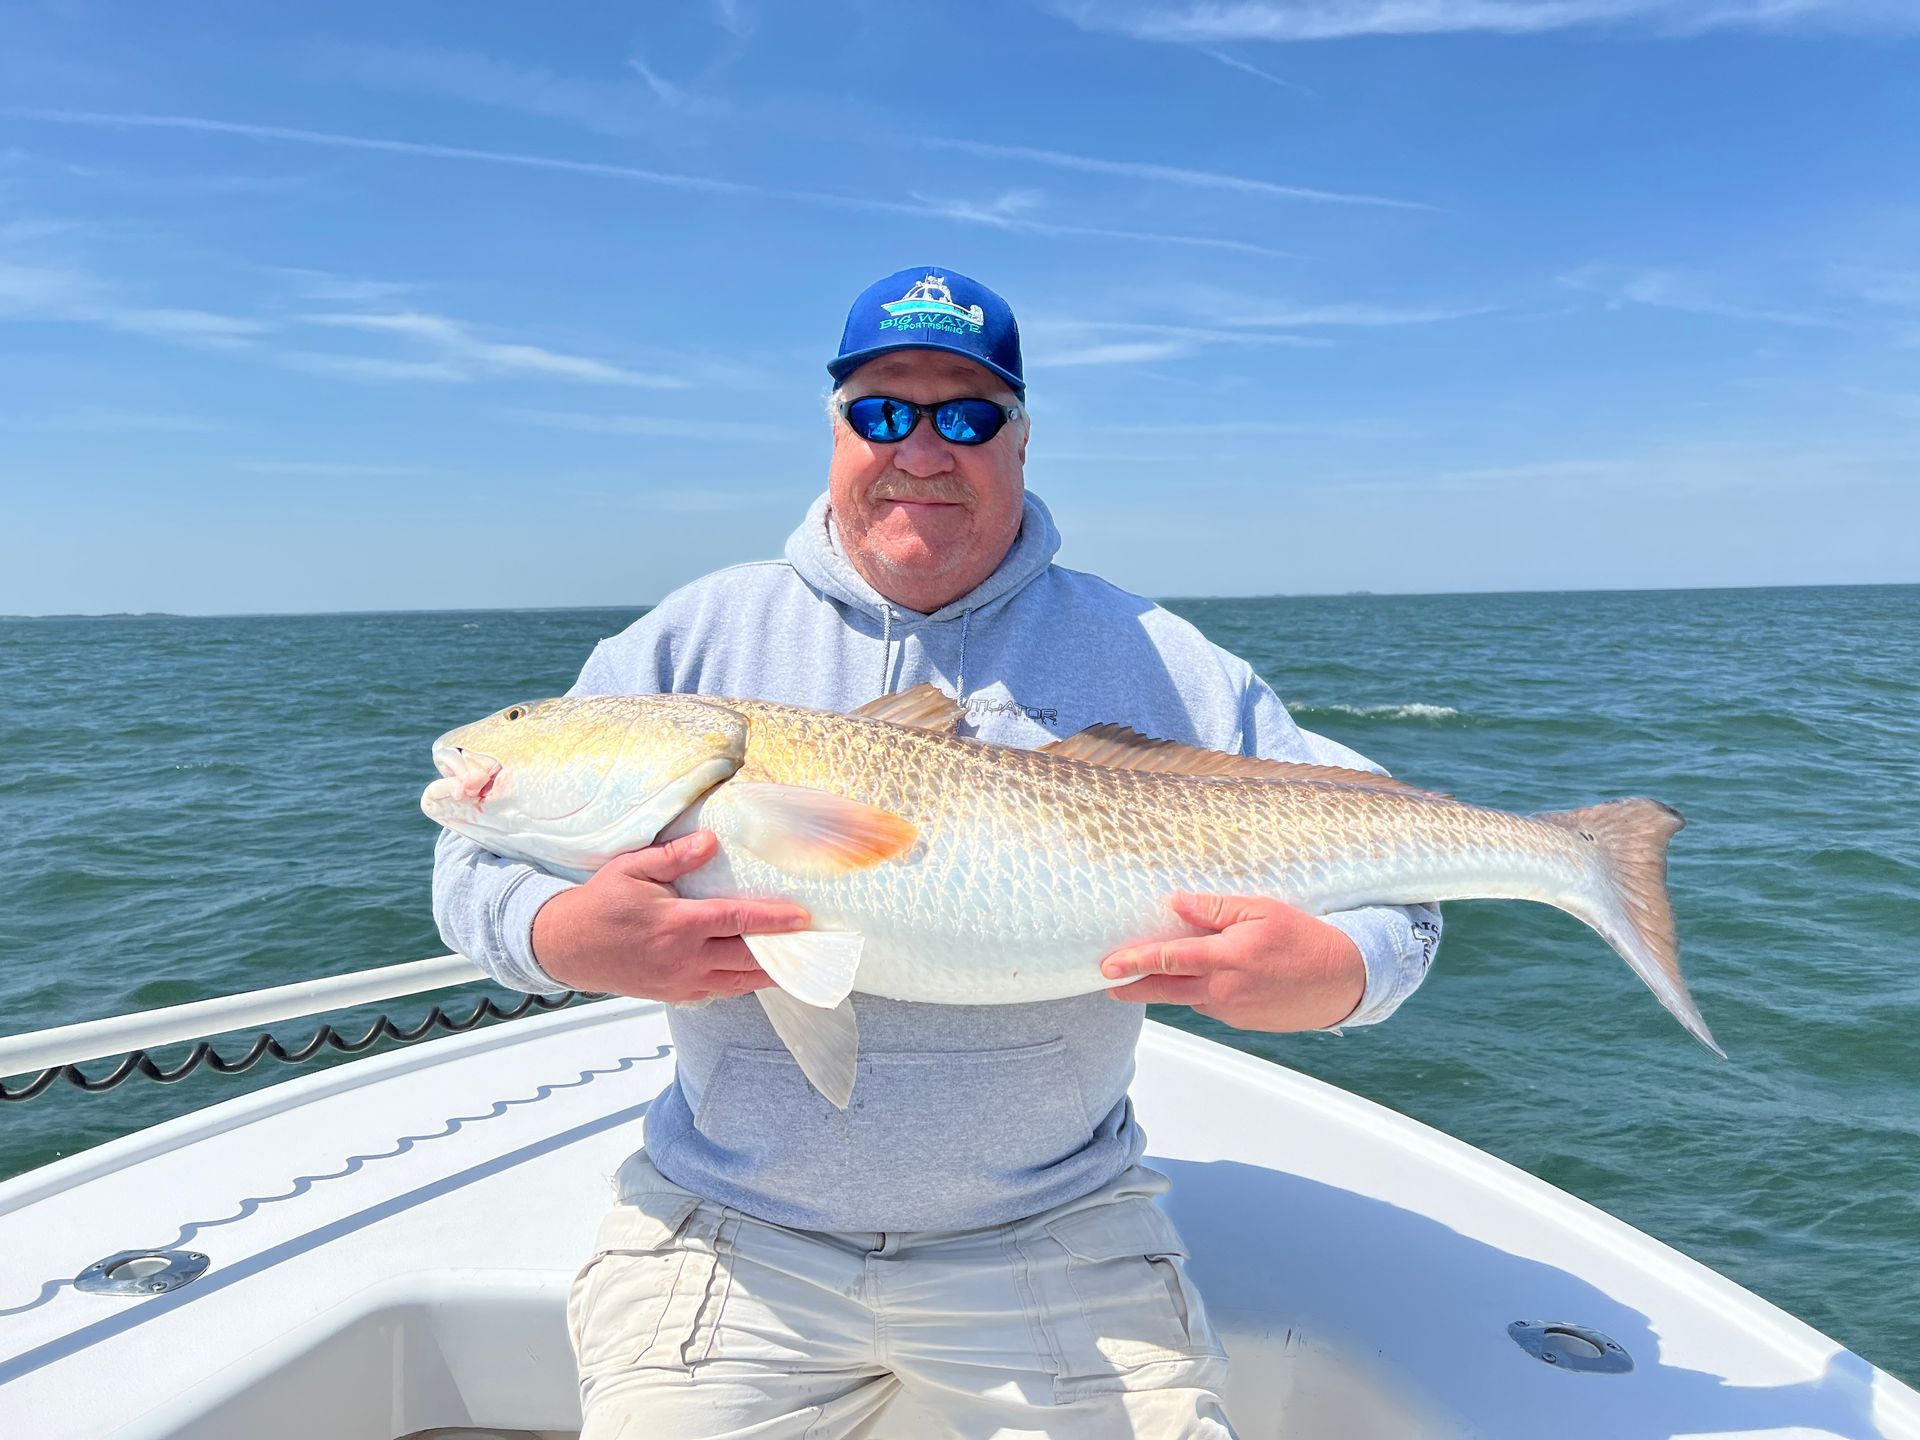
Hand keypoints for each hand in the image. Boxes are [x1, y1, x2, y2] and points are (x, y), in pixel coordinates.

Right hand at [530, 830, 809, 1002]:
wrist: (565, 947)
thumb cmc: (598, 904)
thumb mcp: (630, 869)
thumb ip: (673, 856)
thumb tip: (711, 841)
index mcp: (676, 924)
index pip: (737, 920)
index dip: (774, 920)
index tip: (803, 916)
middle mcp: (683, 958)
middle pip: (747, 958)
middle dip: (785, 952)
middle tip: (818, 944)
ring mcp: (680, 982)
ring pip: (738, 982)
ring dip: (771, 973)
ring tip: (802, 963)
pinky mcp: (674, 995)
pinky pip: (719, 992)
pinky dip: (744, 983)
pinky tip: (760, 973)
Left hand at [1101, 893, 1365, 1032]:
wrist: (1343, 981)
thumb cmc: (1304, 938)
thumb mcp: (1262, 910)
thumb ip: (1215, 909)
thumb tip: (1175, 902)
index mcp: (1227, 958)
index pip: (1170, 959)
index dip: (1135, 962)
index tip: (1107, 966)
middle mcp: (1225, 989)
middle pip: (1166, 990)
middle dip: (1132, 986)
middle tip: (1106, 984)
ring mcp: (1232, 1010)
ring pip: (1188, 996)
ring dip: (1168, 987)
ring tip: (1149, 971)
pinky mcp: (1241, 1021)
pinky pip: (1210, 1004)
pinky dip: (1200, 991)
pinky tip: (1207, 976)